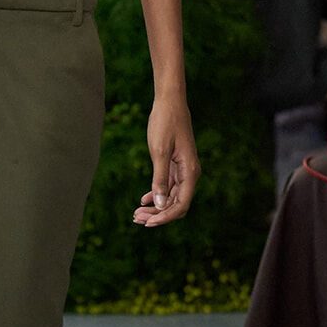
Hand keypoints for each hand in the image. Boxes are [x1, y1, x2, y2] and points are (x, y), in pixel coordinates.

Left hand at [133, 94, 200, 226]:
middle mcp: (190, 174)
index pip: (181, 204)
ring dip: (155, 206)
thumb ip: (160, 179)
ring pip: (171, 196)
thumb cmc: (165, 123)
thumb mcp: (159, 151)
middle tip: (136, 218)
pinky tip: (143, 200)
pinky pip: (168, 186)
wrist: (169, 102)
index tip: (148, 223)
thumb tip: (160, 205)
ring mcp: (183, 170)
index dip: (165, 217)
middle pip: (176, 204)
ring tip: (136, 213)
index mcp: (190, 172)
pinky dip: (156, 194)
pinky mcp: (176, 165)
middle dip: (158, 214)